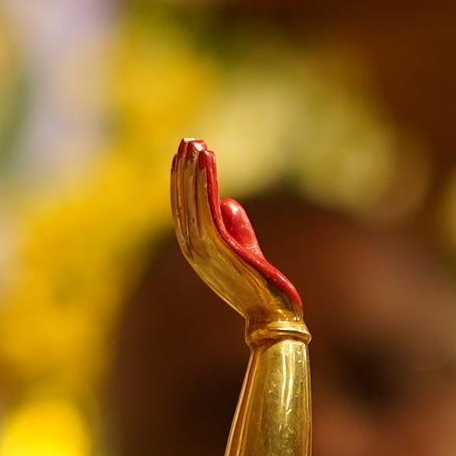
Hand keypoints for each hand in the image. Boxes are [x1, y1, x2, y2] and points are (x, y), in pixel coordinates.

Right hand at [171, 138, 302, 330]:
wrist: (273, 315)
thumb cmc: (261, 287)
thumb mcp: (244, 252)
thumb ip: (235, 228)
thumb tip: (226, 202)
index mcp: (197, 250)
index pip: (183, 209)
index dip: (182, 182)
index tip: (184, 157)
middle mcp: (194, 248)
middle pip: (183, 201)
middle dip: (184, 170)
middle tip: (187, 141)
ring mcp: (204, 248)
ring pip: (193, 200)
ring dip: (193, 170)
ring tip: (196, 144)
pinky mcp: (219, 246)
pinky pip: (206, 207)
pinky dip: (205, 182)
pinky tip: (207, 161)